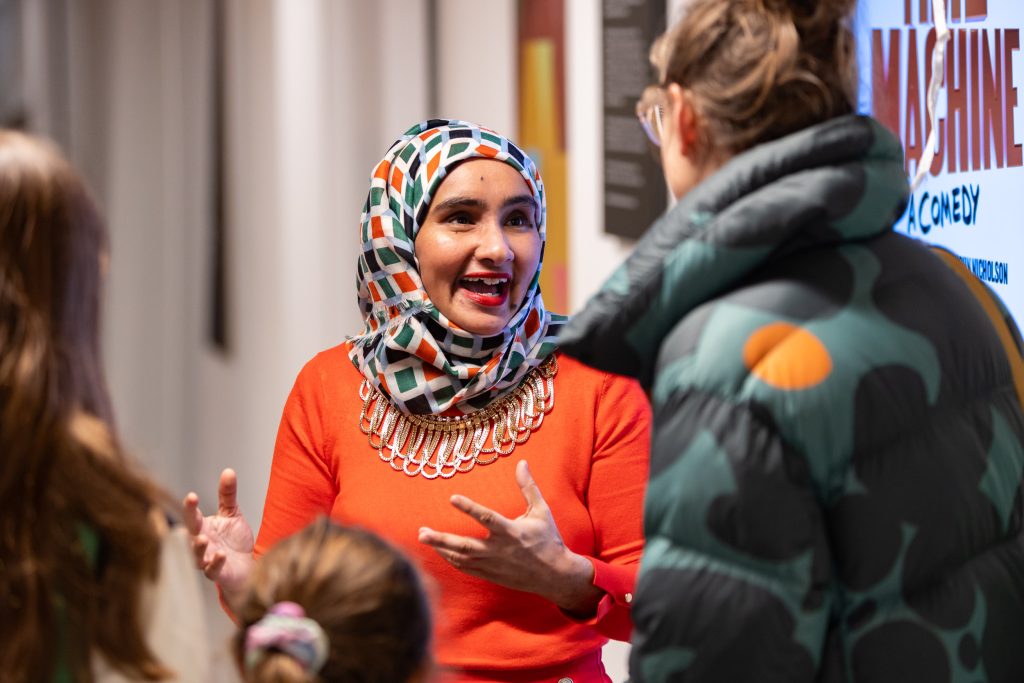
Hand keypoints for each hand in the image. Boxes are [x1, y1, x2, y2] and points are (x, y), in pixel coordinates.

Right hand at [182, 468, 254, 604]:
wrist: (249, 566)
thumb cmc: (236, 541)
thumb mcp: (232, 514)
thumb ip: (227, 495)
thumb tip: (228, 471)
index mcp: (203, 528)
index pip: (192, 516)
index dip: (190, 506)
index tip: (191, 496)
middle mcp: (202, 544)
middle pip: (190, 533)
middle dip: (189, 522)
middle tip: (192, 510)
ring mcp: (208, 560)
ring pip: (197, 556)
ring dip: (197, 548)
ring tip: (202, 539)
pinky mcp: (219, 575)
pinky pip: (213, 571)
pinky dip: (215, 563)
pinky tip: (221, 555)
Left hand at [418, 460, 601, 614]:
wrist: (556, 575)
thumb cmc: (548, 540)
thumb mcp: (541, 511)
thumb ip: (528, 487)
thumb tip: (521, 463)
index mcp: (511, 532)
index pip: (487, 518)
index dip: (469, 508)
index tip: (452, 498)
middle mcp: (499, 550)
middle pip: (465, 546)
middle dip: (441, 539)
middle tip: (421, 531)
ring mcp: (493, 565)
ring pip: (461, 559)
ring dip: (441, 548)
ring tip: (424, 537)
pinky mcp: (491, 575)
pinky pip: (466, 568)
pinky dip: (451, 560)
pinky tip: (440, 550)